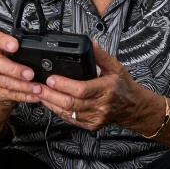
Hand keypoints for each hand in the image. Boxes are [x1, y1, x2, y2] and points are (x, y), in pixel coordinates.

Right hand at [0, 30, 41, 109]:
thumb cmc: (8, 63)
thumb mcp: (13, 52)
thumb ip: (22, 49)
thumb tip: (43, 52)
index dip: (3, 41)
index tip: (15, 46)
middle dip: (15, 69)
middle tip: (30, 74)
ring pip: (5, 82)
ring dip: (23, 86)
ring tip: (37, 88)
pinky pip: (11, 94)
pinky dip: (25, 95)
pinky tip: (35, 95)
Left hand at [37, 42, 165, 133]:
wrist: (132, 107)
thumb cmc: (123, 87)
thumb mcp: (115, 67)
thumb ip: (100, 55)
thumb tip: (91, 43)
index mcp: (107, 89)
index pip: (82, 89)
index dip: (64, 85)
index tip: (51, 79)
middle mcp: (101, 105)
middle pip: (70, 103)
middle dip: (50, 95)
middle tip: (37, 86)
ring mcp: (95, 117)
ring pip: (67, 112)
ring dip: (50, 103)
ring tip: (39, 93)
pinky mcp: (90, 124)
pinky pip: (70, 118)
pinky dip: (57, 110)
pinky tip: (50, 102)